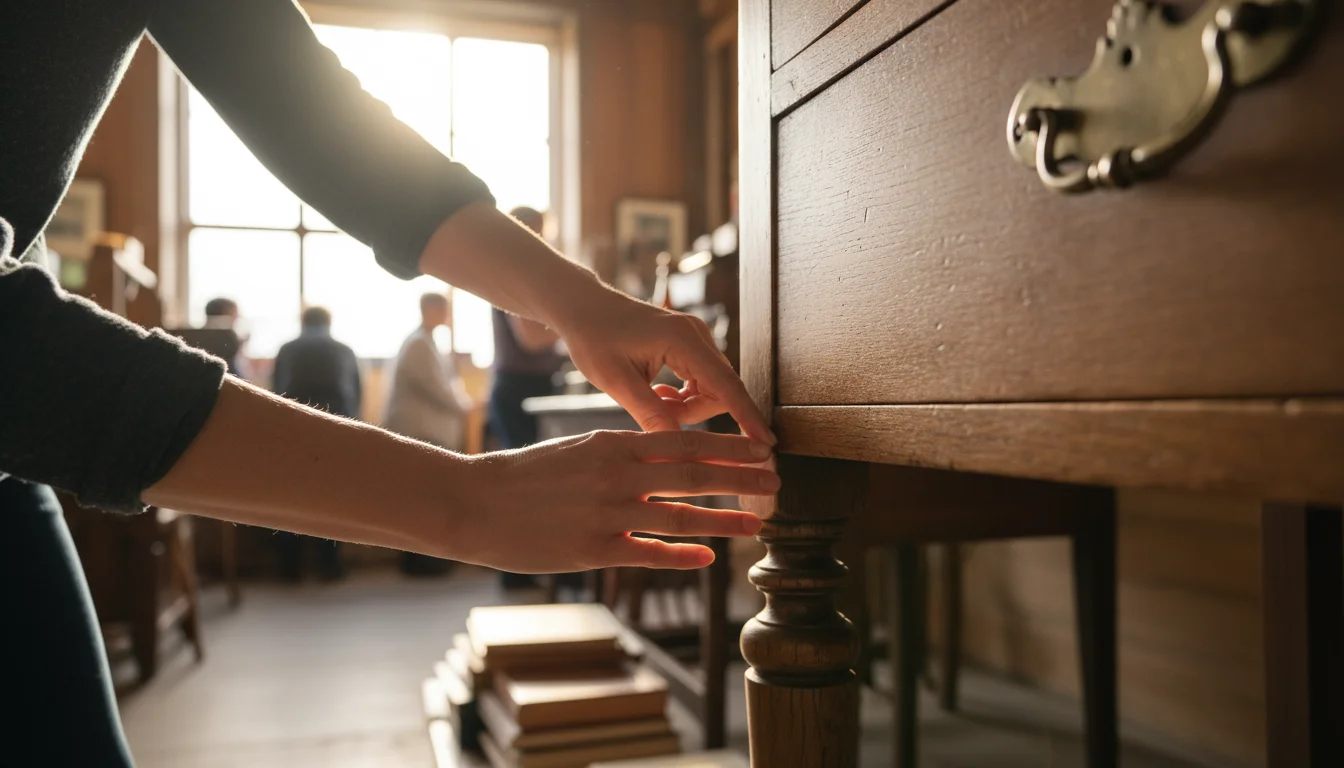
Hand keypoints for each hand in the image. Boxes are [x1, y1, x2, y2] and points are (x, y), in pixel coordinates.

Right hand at [452, 429, 777, 571]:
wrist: (473, 501)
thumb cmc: (525, 476)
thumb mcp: (578, 449)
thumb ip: (621, 454)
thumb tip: (661, 456)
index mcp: (614, 445)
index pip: (685, 443)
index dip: (729, 448)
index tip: (762, 450)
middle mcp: (617, 475)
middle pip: (694, 475)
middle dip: (742, 478)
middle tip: (778, 482)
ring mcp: (607, 513)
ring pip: (680, 515)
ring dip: (724, 519)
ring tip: (757, 523)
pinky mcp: (592, 549)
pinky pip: (647, 553)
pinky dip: (681, 555)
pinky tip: (708, 558)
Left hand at [556, 286, 774, 442]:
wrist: (583, 307)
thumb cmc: (594, 338)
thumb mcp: (616, 381)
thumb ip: (650, 412)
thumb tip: (677, 446)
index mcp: (683, 341)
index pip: (726, 387)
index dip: (747, 417)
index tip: (767, 443)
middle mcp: (697, 335)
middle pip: (720, 390)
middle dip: (696, 413)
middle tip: (657, 412)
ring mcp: (695, 337)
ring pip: (711, 387)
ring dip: (688, 405)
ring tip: (653, 400)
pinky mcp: (689, 343)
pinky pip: (701, 379)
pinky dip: (685, 395)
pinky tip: (659, 393)